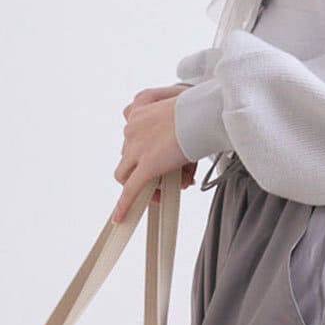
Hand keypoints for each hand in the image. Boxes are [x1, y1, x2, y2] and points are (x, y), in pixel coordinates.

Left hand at [113, 85, 195, 221]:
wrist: (203, 111)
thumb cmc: (200, 107)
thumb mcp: (182, 111)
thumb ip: (177, 129)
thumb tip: (182, 157)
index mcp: (139, 108)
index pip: (135, 135)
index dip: (147, 150)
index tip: (163, 156)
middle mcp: (132, 127)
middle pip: (133, 157)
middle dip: (151, 169)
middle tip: (174, 175)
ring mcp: (137, 147)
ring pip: (129, 174)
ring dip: (145, 184)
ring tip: (165, 190)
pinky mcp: (147, 165)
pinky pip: (131, 190)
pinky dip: (125, 205)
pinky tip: (121, 217)